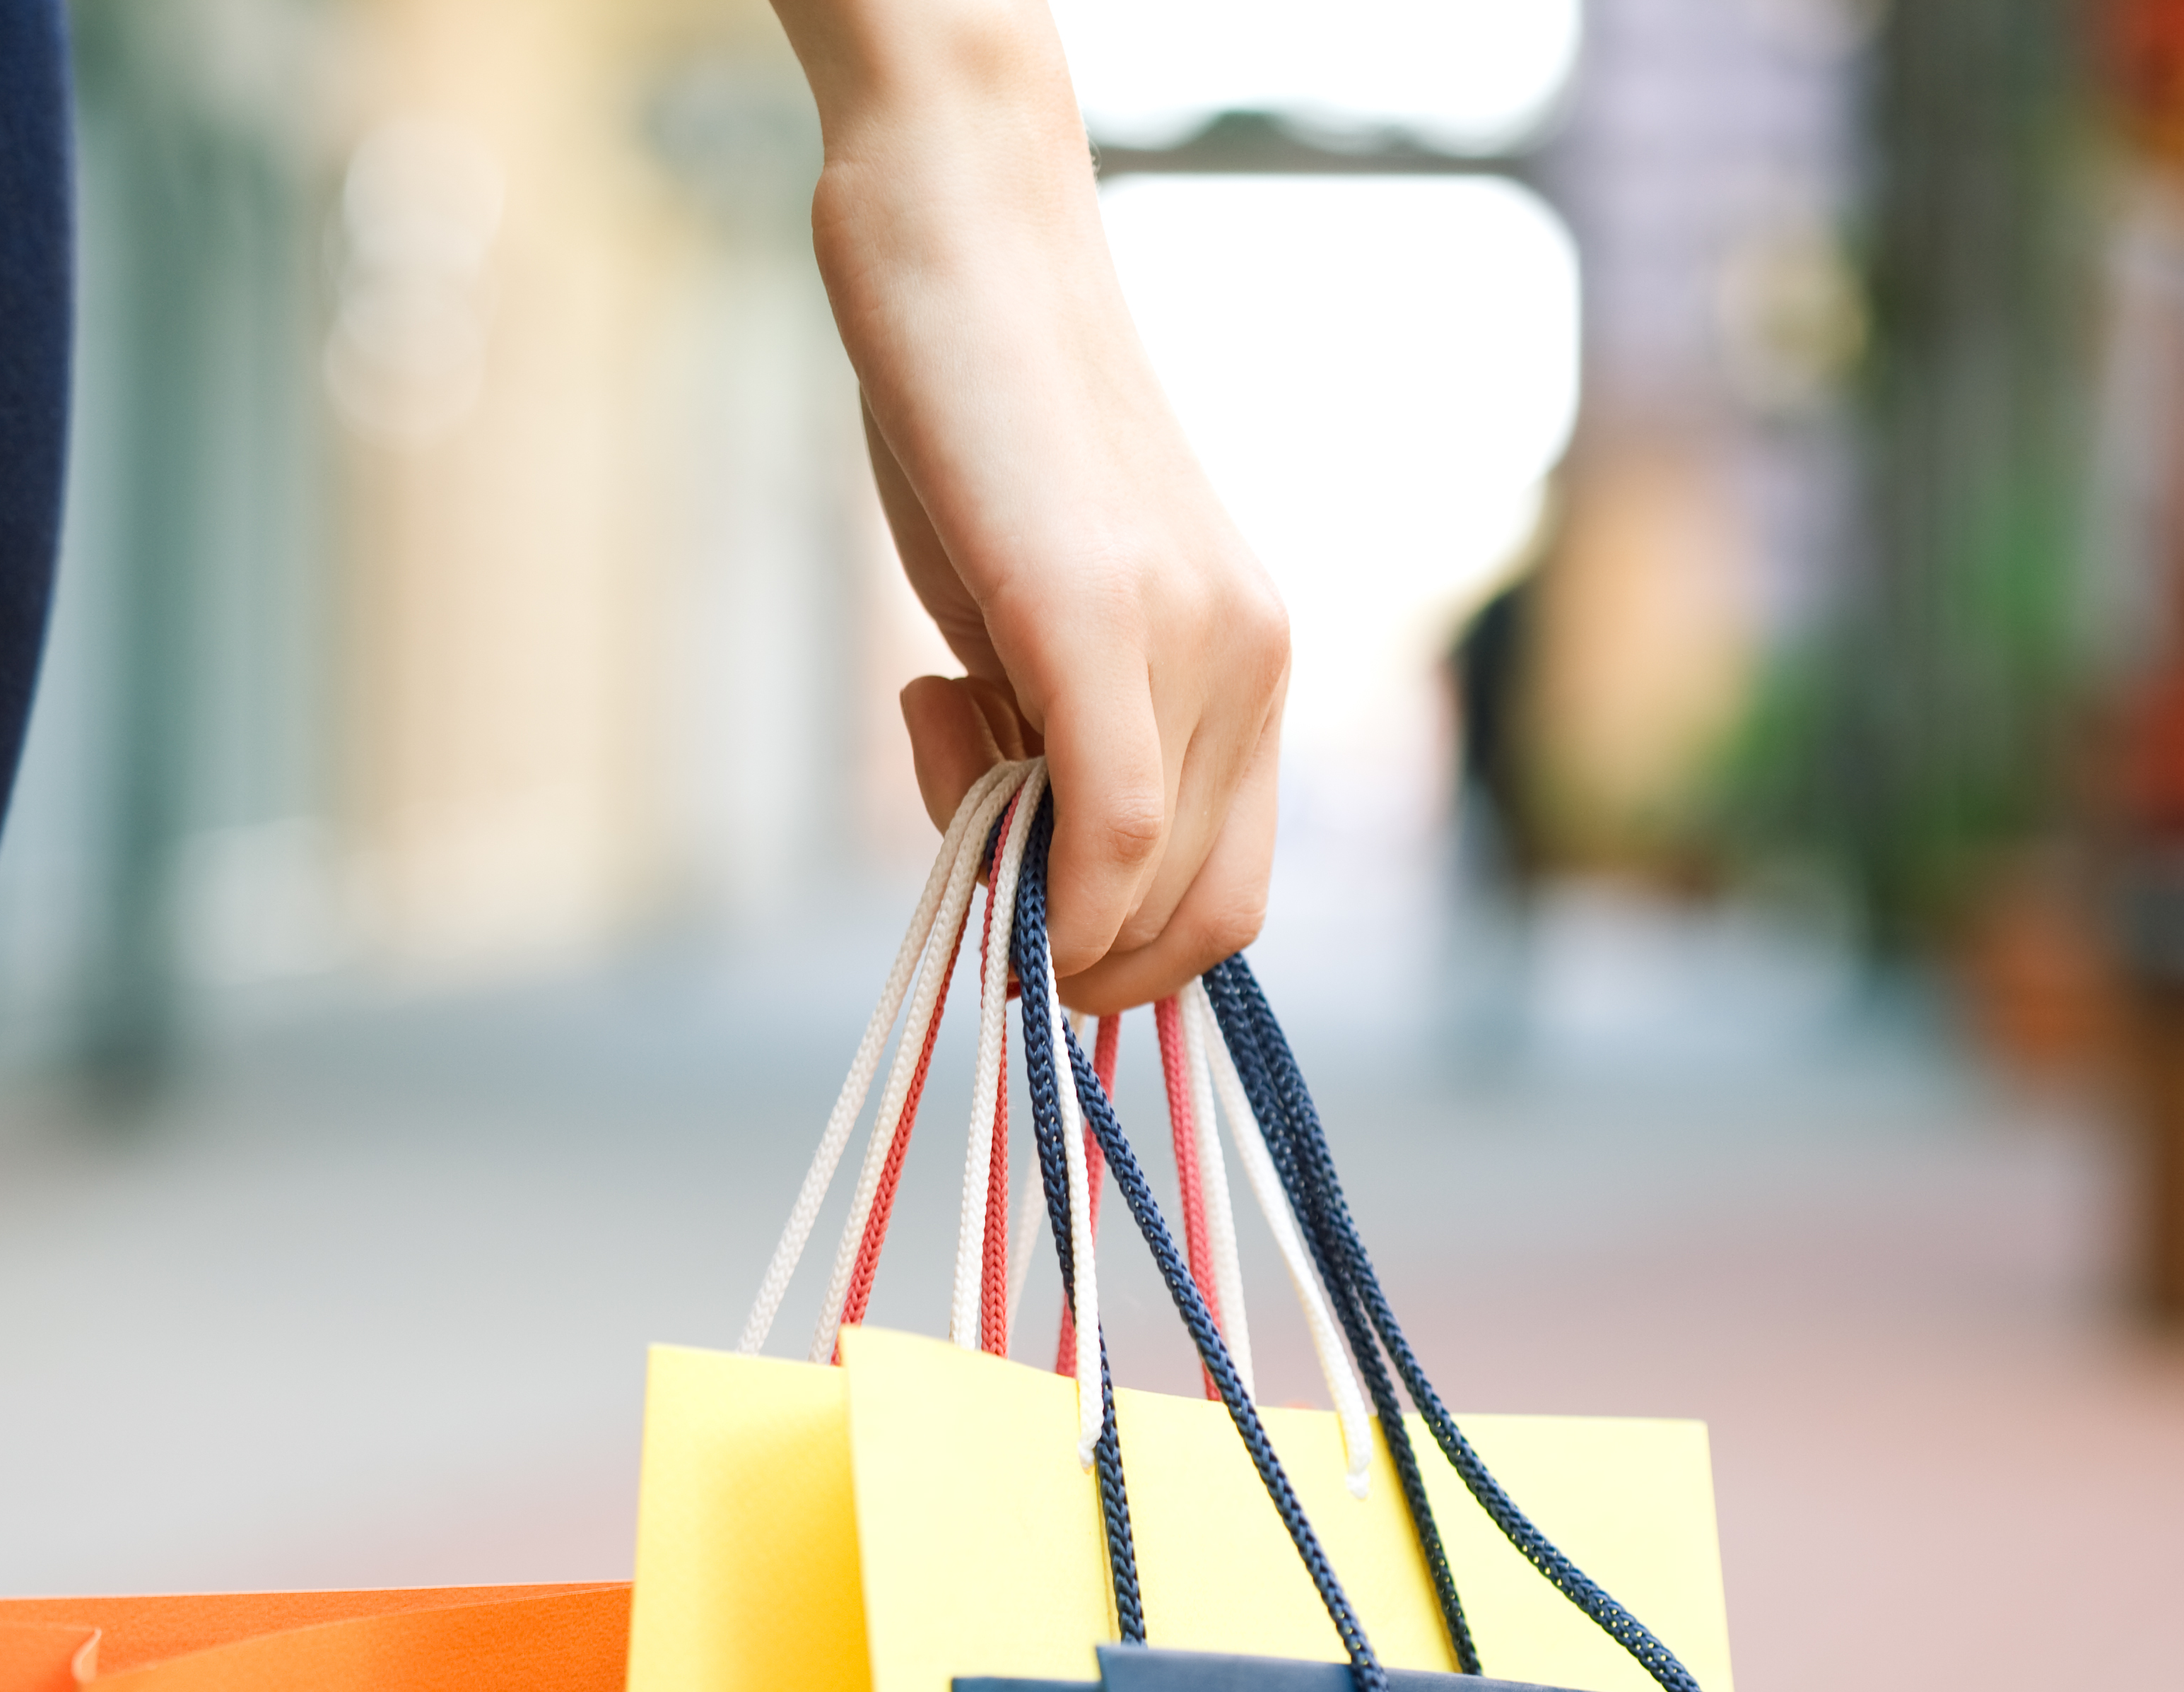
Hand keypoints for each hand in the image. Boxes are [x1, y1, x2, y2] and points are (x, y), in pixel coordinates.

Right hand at [769, 0, 1289, 1013]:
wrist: (964, 238)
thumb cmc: (982, 423)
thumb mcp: (1033, 613)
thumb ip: (1052, 736)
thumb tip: (1021, 868)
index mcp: (1246, 666)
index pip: (1224, 897)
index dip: (1121, 961)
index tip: (1011, 920)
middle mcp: (1250, 661)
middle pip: (1196, 917)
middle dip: (1066, 945)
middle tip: (954, 829)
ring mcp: (1191, 637)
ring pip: (1140, 889)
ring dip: (1019, 884)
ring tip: (935, 708)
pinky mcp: (1099, 610)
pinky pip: (1110, 829)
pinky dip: (1045, 886)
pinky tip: (933, 728)